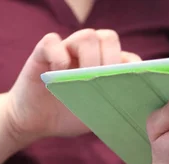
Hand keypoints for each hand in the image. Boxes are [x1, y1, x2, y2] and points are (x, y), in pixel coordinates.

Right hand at [6, 29, 140, 141]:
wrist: (35, 122)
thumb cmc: (67, 116)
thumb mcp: (94, 114)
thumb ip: (112, 105)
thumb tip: (133, 103)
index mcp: (104, 67)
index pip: (127, 57)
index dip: (131, 69)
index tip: (128, 86)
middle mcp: (87, 54)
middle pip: (109, 38)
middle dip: (111, 60)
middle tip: (103, 82)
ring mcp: (65, 50)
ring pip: (86, 36)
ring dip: (89, 58)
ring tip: (82, 80)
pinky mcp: (42, 53)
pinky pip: (52, 41)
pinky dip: (58, 56)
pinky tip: (58, 73)